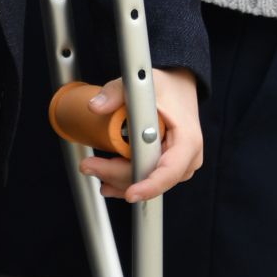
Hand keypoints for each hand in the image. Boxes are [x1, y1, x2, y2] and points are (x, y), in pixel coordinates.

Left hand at [77, 69, 201, 203]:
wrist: (179, 88)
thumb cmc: (168, 87)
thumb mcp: (144, 83)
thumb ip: (117, 92)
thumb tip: (95, 106)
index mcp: (187, 141)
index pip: (170, 171)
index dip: (149, 185)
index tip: (130, 193)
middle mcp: (187, 159)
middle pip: (149, 178)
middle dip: (117, 175)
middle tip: (89, 166)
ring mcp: (178, 167)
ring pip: (144, 182)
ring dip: (116, 178)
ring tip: (92, 167)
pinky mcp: (167, 169)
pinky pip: (145, 180)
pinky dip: (124, 179)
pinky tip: (106, 181)